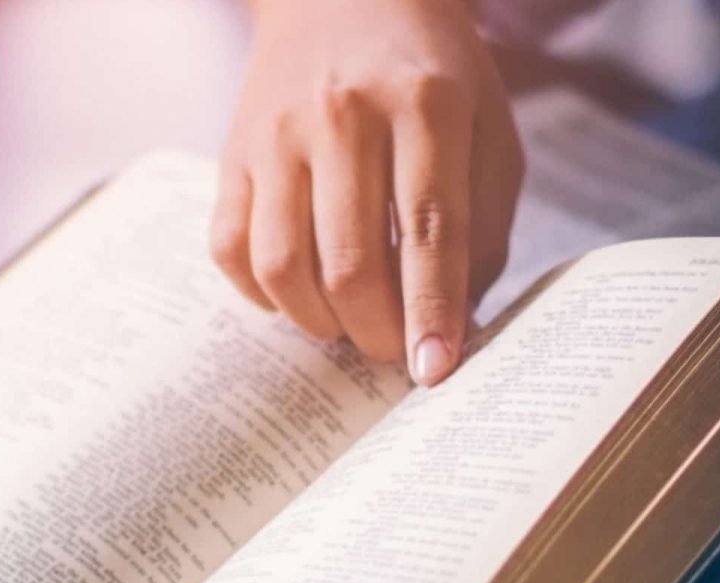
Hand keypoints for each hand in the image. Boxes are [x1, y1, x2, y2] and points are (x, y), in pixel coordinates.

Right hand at [214, 0, 523, 385]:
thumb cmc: (430, 75)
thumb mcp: (487, 130)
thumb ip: (483, 227)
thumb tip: (454, 325)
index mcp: (425, 103)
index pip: (430, 229)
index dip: (432, 312)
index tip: (435, 370)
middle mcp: (344, 115)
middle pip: (350, 263)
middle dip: (376, 332)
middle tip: (393, 349)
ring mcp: (277, 134)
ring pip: (284, 267)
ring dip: (319, 321)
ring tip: (348, 322)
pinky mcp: (233, 153)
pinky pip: (232, 251)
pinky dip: (265, 294)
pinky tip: (300, 291)